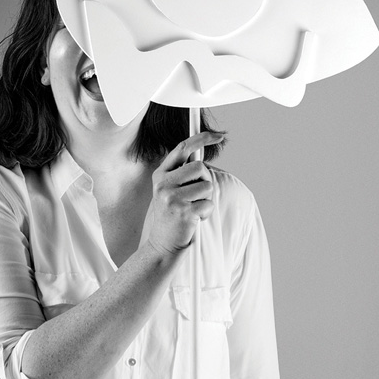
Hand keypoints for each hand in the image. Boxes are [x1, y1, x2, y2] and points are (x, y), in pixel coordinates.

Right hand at [148, 132, 223, 255]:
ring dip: (206, 198)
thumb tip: (201, 154)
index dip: (202, 138)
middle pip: (199, 167)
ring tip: (193, 207)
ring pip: (206, 186)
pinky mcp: (183, 211)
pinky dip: (206, 212)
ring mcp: (172, 197)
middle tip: (197, 193)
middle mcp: (163, 183)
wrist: (163, 242)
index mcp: (160, 174)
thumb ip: (182, 172)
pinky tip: (194, 218)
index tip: (218, 135)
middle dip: (205, 179)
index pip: (183, 148)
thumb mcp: (170, 189)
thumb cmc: (172, 213)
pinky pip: (208, 204)